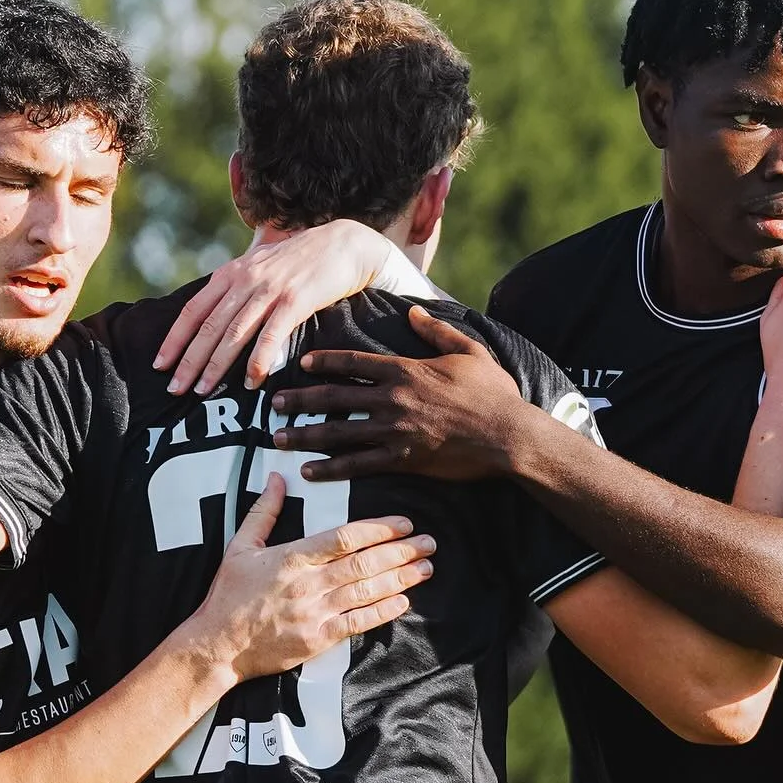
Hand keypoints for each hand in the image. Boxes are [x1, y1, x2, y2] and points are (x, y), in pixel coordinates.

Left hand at [153, 222, 396, 397]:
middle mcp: (245, 280)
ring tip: (202, 391)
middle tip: (175, 390)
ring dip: (215, 365)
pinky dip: (259, 360)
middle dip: (189, 361)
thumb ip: (238, 289)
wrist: (343, 244)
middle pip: (209, 327)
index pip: (193, 310)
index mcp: (231, 273)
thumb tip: (214, 319)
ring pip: (234, 333)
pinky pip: (271, 335)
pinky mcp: (296, 300)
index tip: (160, 365)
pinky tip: (251, 381)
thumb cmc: (300, 262)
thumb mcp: (260, 268)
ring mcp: (270, 290)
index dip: (174, 339)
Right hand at [192, 473, 435, 678]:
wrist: (216, 645)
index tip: (404, 523)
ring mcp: (314, 612)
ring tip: (426, 568)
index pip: (344, 537)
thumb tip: (277, 476)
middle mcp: (307, 583)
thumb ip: (264, 511)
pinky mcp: (317, 639)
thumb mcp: (240, 546)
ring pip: (367, 591)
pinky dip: (383, 611)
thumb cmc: (228, 595)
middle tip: (429, 543)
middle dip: (402, 551)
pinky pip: (358, 623)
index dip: (379, 528)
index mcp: (292, 557)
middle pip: (364, 563)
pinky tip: (404, 601)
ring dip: (401, 579)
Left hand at [268, 305, 524, 481]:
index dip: (324, 362)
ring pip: (339, 432)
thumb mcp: (469, 350)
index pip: (353, 362)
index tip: (302, 365)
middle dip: (300, 401)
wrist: (509, 435)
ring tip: (278, 439)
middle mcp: (392, 398)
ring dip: (305, 435)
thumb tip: (413, 310)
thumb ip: (437, 329)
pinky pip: (358, 465)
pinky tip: (309, 472)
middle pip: (335, 397)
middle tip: (273, 405)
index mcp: (405, 370)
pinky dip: (330, 469)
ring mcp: (395, 431)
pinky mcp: (402, 460)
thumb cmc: (494, 393)